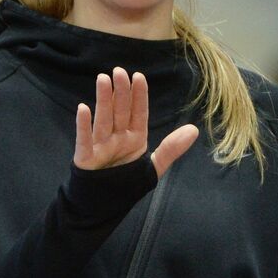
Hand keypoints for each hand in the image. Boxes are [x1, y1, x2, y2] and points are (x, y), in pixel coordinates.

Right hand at [73, 67, 197, 176]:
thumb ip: (172, 149)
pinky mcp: (85, 158)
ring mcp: (100, 146)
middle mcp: (117, 138)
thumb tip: (194, 129)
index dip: (139, 96)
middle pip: (119, 112)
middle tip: (119, 71)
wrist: (101, 206)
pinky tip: (83, 108)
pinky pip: (84, 140)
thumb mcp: (154, 167)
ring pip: (103, 120)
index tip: (139, 77)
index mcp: (134, 138)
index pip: (138, 113)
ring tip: (103, 79)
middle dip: (120, 92)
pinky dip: (83, 126)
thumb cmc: (125, 183)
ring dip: (103, 100)